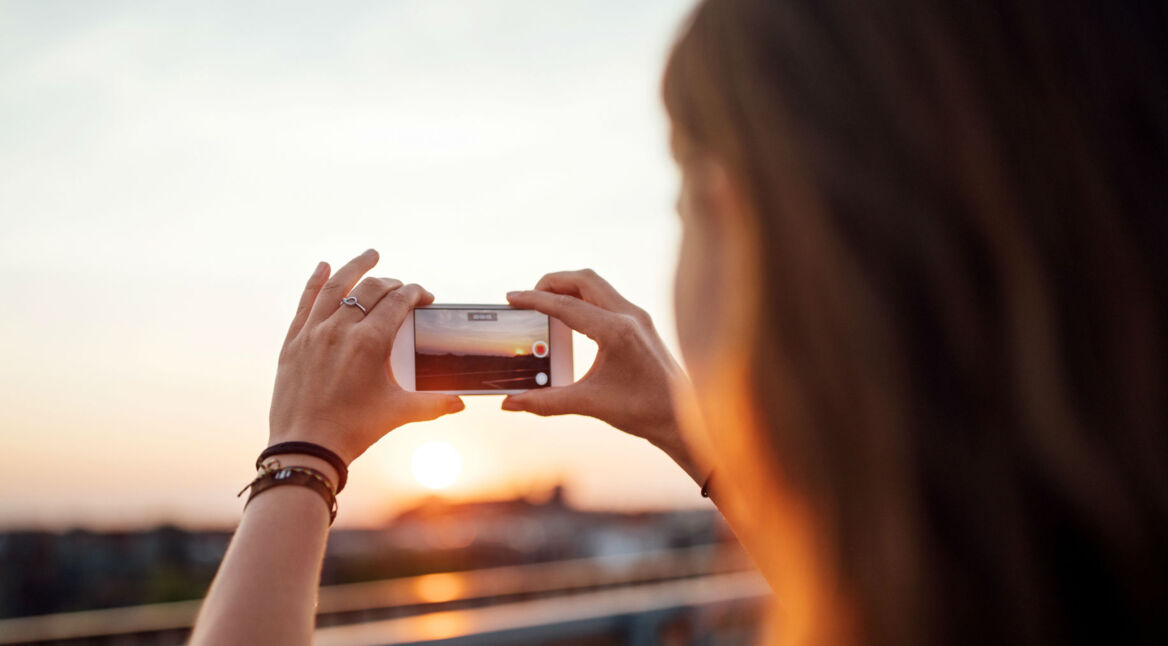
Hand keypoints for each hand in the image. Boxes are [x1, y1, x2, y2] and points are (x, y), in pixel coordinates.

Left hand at [268, 249, 463, 464]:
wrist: (305, 447)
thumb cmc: (353, 430)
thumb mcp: (398, 413)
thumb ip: (433, 404)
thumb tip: (460, 403)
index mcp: (369, 342)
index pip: (398, 302)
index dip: (415, 293)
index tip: (425, 296)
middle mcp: (340, 329)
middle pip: (371, 290)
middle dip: (392, 283)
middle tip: (404, 288)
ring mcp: (313, 333)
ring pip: (336, 287)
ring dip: (356, 268)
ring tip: (371, 255)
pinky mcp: (293, 342)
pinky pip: (305, 302)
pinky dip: (316, 281)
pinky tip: (324, 267)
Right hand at [502, 270, 700, 479]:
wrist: (683, 418)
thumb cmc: (642, 410)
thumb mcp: (589, 404)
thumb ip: (546, 402)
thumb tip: (510, 403)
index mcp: (615, 331)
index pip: (566, 306)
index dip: (534, 300)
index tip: (512, 298)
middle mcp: (629, 316)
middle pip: (583, 280)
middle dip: (552, 283)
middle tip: (528, 298)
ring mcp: (638, 317)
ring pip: (597, 285)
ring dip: (570, 288)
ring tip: (546, 304)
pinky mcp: (641, 324)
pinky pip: (608, 298)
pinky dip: (585, 299)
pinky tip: (572, 318)